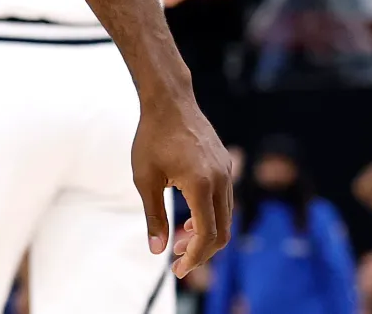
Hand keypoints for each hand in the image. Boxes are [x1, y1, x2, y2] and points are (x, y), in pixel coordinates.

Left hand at [132, 91, 233, 278]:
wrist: (169, 101)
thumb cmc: (152, 138)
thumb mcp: (145, 179)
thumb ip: (154, 216)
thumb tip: (158, 250)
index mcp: (202, 185)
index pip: (207, 235)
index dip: (194, 257)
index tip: (179, 269)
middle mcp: (222, 180)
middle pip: (222, 231)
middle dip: (201, 251)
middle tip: (178, 260)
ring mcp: (227, 171)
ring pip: (225, 216)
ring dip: (206, 233)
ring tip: (179, 238)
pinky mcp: (225, 164)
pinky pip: (224, 199)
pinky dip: (211, 215)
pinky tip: (190, 217)